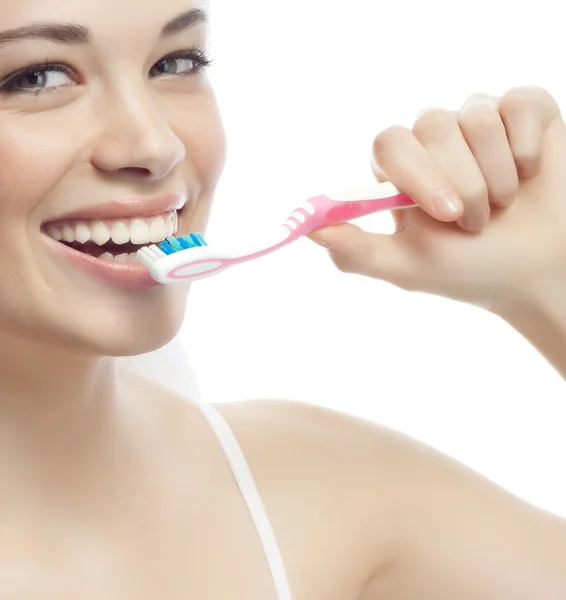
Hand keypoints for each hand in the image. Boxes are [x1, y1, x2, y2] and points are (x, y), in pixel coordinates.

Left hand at [307, 86, 565, 312]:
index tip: (443, 214)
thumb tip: (309, 230)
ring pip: (478, 117)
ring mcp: (474, 122)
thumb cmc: (470, 269)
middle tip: (474, 222)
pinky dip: (528, 149)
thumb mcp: (408, 266)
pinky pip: (520, 104)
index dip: (416, 173)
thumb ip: (357, 250)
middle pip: (432, 125)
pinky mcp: (520, 111)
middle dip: (461, 182)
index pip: (389, 143)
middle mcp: (433, 140)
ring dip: (497, 176)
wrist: (535, 271)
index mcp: (400, 172)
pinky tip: (527, 175)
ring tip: (501, 205)